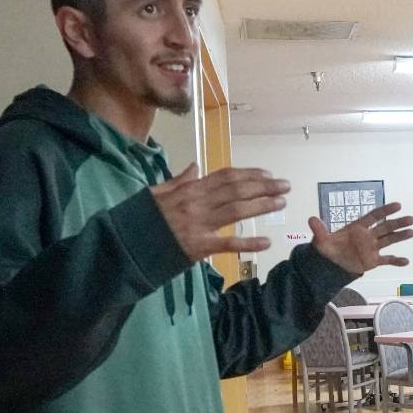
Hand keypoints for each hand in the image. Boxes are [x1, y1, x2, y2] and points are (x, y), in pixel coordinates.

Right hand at [151, 164, 287, 260]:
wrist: (127, 243)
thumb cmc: (142, 218)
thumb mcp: (157, 192)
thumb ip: (179, 179)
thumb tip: (195, 166)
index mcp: (190, 189)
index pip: (225, 177)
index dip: (249, 174)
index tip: (268, 175)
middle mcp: (197, 203)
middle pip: (237, 190)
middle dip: (264, 187)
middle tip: (285, 186)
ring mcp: (199, 224)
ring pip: (237, 211)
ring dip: (262, 206)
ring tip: (281, 203)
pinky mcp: (199, 246)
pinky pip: (228, 244)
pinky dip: (249, 243)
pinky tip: (266, 242)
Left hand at [310, 203, 412, 274]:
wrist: (330, 265)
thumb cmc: (327, 249)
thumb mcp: (321, 240)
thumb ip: (319, 230)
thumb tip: (311, 219)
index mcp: (358, 227)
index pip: (374, 216)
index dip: (385, 211)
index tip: (398, 205)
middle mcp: (368, 235)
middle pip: (385, 227)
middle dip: (398, 223)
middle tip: (411, 219)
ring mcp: (372, 248)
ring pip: (389, 241)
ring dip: (400, 237)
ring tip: (411, 232)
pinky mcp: (373, 260)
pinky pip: (386, 260)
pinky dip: (396, 261)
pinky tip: (406, 261)